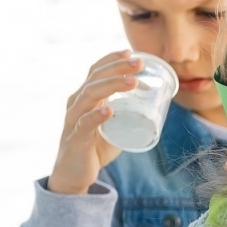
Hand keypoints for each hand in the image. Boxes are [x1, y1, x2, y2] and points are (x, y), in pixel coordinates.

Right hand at [46, 51, 141, 194]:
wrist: (74, 174)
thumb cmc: (94, 147)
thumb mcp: (113, 126)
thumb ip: (126, 114)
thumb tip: (152, 102)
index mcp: (84, 98)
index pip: (95, 71)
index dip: (111, 59)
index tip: (131, 52)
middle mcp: (76, 104)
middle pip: (95, 79)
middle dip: (118, 68)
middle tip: (139, 64)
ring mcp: (74, 120)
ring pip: (90, 96)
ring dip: (112, 86)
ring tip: (132, 82)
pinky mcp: (75, 139)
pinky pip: (84, 124)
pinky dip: (96, 116)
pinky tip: (108, 110)